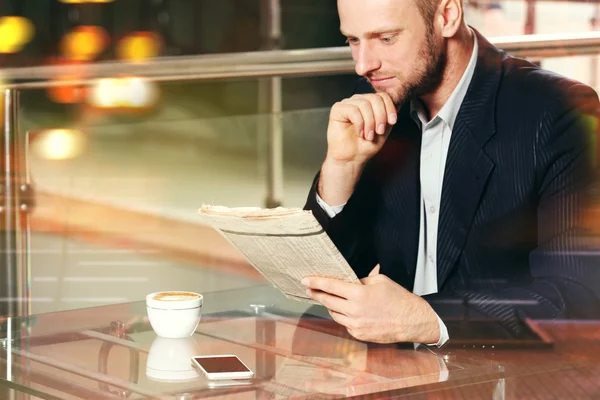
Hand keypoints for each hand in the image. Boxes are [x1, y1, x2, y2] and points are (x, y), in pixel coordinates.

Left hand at [302, 265, 439, 343]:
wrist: (412, 321)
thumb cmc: (399, 299)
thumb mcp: (380, 281)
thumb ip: (360, 280)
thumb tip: (347, 280)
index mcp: (359, 294)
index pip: (330, 286)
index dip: (316, 282)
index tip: (305, 279)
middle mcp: (355, 311)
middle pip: (327, 301)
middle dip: (316, 294)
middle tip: (309, 288)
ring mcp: (356, 325)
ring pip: (334, 313)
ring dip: (330, 305)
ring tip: (328, 298)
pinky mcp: (359, 335)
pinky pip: (344, 323)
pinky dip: (342, 316)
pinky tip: (346, 310)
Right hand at [326, 93, 397, 165]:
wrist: (351, 159)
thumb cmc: (364, 146)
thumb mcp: (384, 129)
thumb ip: (388, 116)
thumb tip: (395, 104)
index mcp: (369, 104)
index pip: (382, 96)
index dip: (389, 108)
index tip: (392, 121)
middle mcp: (358, 101)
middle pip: (374, 98)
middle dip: (380, 116)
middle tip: (379, 131)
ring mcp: (347, 104)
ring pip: (364, 104)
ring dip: (369, 122)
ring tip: (368, 135)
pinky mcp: (337, 109)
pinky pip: (353, 110)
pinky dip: (359, 124)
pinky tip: (359, 133)